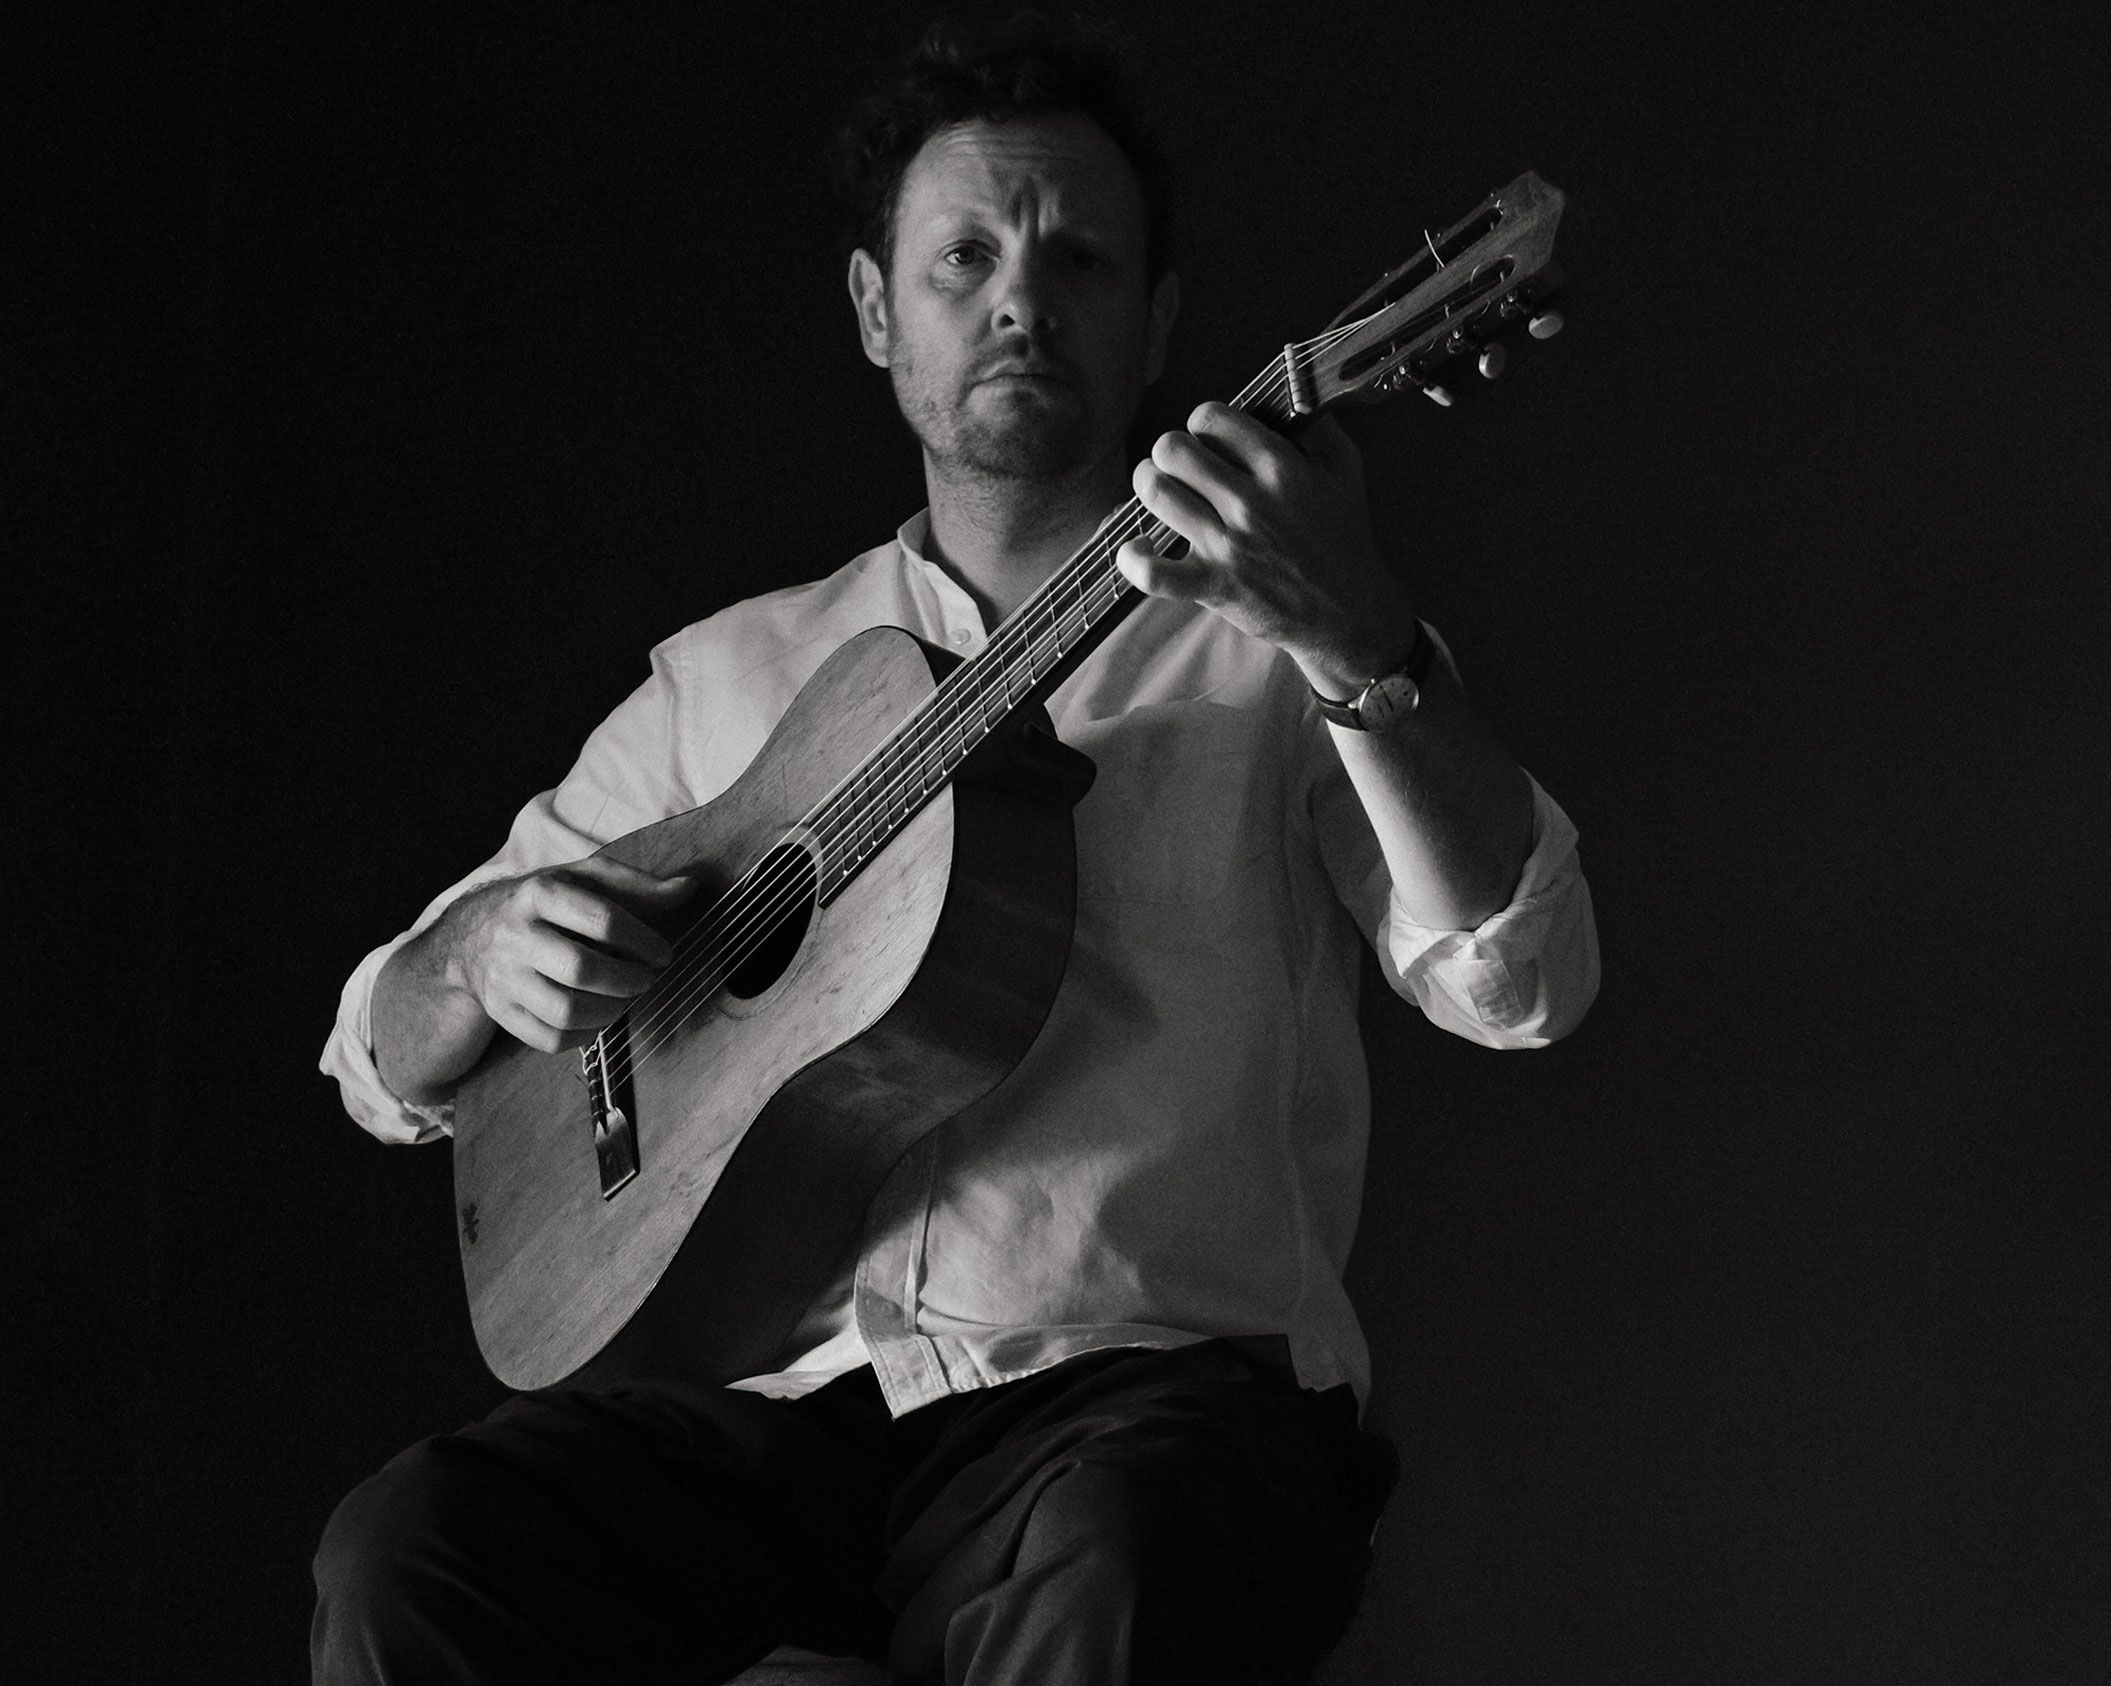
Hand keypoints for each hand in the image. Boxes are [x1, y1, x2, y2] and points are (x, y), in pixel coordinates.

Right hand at [438, 855, 697, 1053]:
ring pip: (565, 1010)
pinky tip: (602, 1017)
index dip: (644, 941)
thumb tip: (688, 887)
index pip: (602, 918)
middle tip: (647, 979)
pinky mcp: (500, 1011)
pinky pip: (549, 1039)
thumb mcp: (583, 880)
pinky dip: (585, 1035)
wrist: (471, 934)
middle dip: (628, 980)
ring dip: (611, 1011)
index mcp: (540, 892)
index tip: (664, 954)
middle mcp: (515, 934)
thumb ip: (636, 885)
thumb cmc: (545, 904)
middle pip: (582, 968)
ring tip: (628, 1000)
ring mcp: (503, 977)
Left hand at [1117, 404, 1418, 693]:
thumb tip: (1290, 396)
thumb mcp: (1347, 472)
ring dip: (1148, 484)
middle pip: (1173, 449)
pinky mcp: (1212, 586)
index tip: (1209, 437)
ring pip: (1157, 493)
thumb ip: (1319, 428)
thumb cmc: (1343, 539)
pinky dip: (1133, 558)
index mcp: (1282, 468)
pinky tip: (1139, 546)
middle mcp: (1250, 502)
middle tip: (1179, 463)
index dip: (1202, 421)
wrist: (1348, 613)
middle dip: (1170, 449)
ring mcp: (1228, 546)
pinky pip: (1152, 572)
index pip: (1212, 418)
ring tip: (1160, 489)